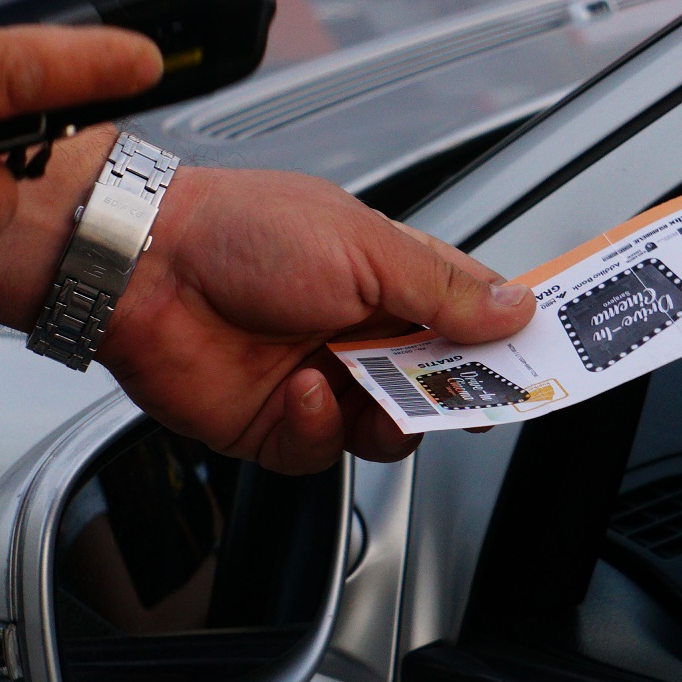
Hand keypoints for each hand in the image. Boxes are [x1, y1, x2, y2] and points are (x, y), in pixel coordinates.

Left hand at [100, 167, 533, 471]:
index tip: (539, 359)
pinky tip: (305, 392)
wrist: (142, 265)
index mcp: (385, 276)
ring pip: (389, 431)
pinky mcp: (275, 425)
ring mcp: (318, 379)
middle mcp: (355, 331)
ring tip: (372, 392)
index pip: (466, 315)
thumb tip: (515, 307)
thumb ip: (444, 287)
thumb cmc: (238, 229)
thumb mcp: (363, 245)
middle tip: (470, 395)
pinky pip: (324, 452)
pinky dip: (322, 428)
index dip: (502, 339)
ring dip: (390, 418)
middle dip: (455, 393)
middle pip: (436, 384)